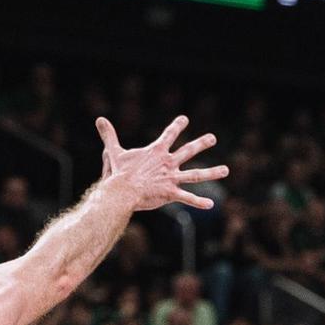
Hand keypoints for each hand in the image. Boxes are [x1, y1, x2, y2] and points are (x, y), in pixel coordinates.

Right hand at [96, 114, 227, 211]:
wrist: (122, 190)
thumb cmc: (119, 172)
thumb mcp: (114, 152)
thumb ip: (109, 136)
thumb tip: (98, 119)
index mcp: (157, 152)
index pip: (169, 134)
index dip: (177, 126)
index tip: (184, 119)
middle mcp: (168, 162)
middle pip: (188, 150)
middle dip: (202, 143)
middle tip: (212, 138)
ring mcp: (171, 178)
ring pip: (196, 174)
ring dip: (212, 172)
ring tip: (226, 170)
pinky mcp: (170, 193)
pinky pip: (187, 198)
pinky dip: (199, 202)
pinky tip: (211, 205)